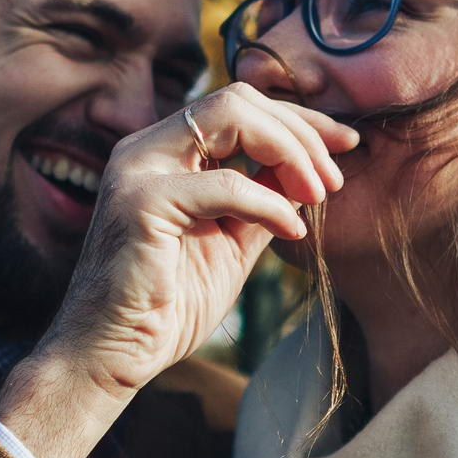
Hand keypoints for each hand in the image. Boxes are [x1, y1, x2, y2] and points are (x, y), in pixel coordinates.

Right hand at [0, 84, 355, 457]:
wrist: (113, 357)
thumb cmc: (167, 306)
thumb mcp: (232, 242)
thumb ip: (264, 201)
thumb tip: (311, 173)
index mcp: (165, 153)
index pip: (239, 107)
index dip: (297, 120)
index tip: (344, 146)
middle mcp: (146, 149)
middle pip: (238, 100)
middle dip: (300, 131)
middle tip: (335, 178)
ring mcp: (138, 170)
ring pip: (229, 117)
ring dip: (289, 152)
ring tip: (319, 196)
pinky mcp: (140, 203)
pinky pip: (223, 183)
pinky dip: (268, 202)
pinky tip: (292, 230)